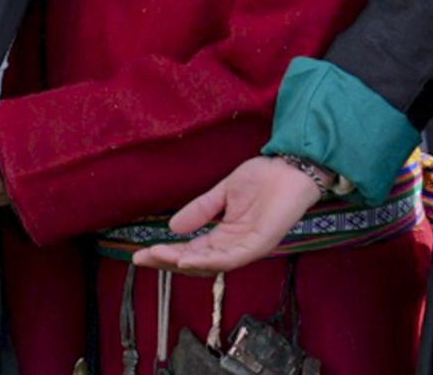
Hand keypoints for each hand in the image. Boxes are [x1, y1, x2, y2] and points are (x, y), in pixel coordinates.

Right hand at [130, 156, 320, 275]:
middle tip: (141, 259)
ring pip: (212, 265)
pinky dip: (209, 260)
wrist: (291, 169)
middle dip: (167, 262)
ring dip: (183, 263)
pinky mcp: (260, 244)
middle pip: (197, 263)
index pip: (191, 250)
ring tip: (159, 257)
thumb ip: (201, 209)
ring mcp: (248, 247)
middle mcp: (235, 246)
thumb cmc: (263, 179)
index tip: (140, 253)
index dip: (166, 252)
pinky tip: (188, 258)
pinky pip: (232, 258)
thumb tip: (172, 227)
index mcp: (226, 236)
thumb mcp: (223, 193)